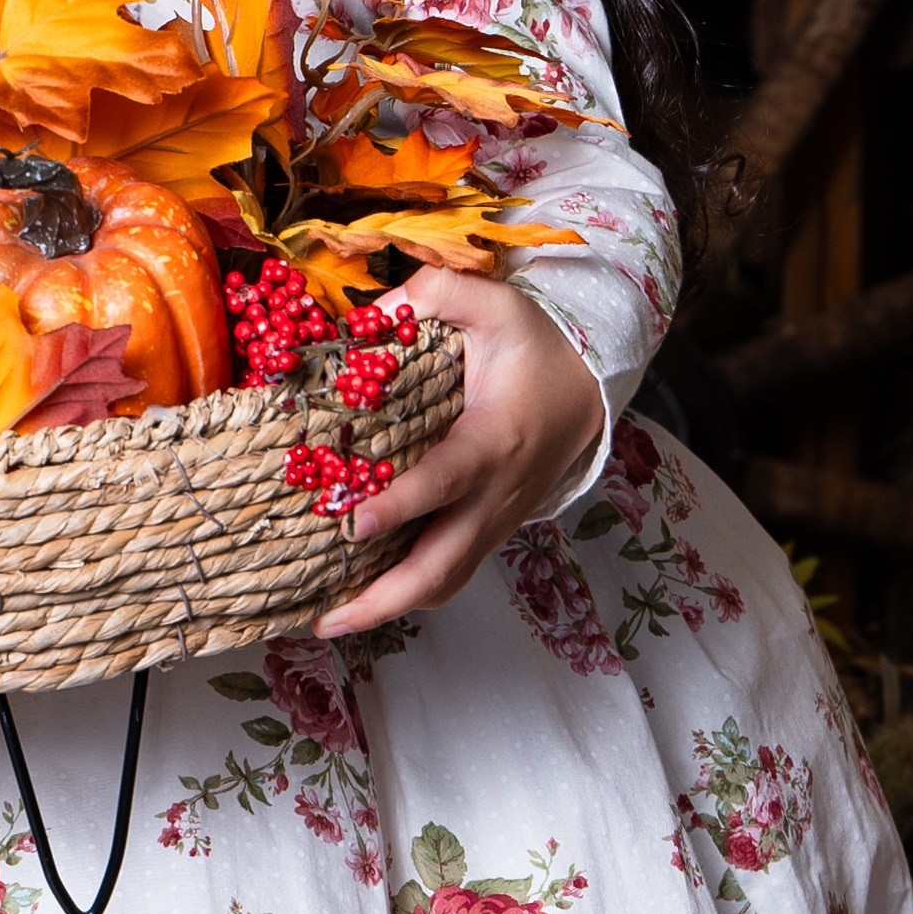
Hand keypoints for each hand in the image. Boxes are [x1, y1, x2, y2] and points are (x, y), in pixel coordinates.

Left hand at [314, 267, 604, 637]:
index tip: (353, 523)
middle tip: (324, 619)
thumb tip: (373, 309)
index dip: (400, 506)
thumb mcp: (495, 303)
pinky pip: (450, 572)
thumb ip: (438, 294)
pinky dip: (409, 591)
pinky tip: (363, 593)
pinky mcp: (489, 530)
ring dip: (391, 607)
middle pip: (442, 566)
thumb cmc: (536, 347)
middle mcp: (495, 494)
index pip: (444, 482)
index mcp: (492, 441)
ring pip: (446, 581)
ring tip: (330, 619)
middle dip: (383, 599)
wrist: (588, 388)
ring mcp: (495, 520)